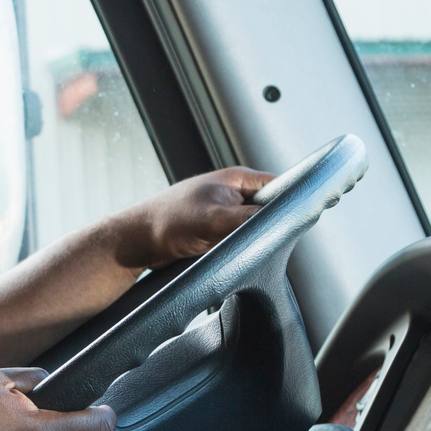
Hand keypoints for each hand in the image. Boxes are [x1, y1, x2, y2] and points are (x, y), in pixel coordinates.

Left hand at [108, 166, 274, 269]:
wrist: (138, 241)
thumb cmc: (168, 221)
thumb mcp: (215, 219)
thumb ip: (249, 219)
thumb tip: (278, 222)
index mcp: (236, 179)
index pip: (278, 185)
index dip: (289, 201)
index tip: (293, 218)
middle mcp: (232, 192)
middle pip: (268, 208)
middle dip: (267, 224)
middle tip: (261, 238)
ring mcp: (224, 211)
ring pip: (252, 226)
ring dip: (250, 238)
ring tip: (237, 244)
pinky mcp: (216, 229)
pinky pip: (236, 237)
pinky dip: (236, 246)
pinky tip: (229, 252)